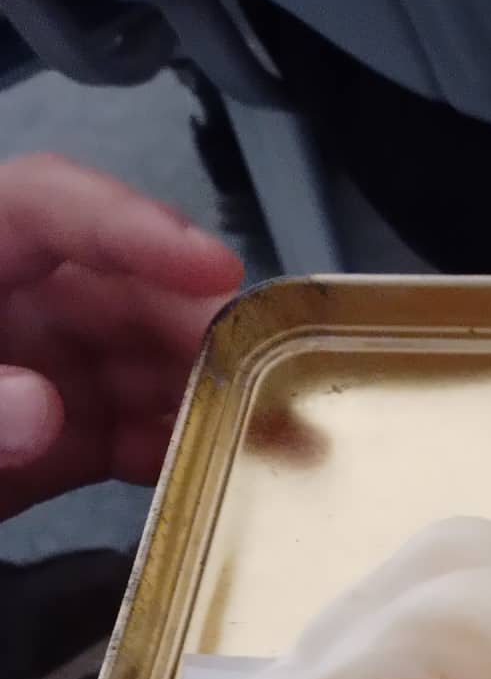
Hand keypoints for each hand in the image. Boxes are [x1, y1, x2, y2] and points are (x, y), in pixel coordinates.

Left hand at [0, 154, 241, 519]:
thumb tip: (42, 407)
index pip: (46, 208)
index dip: (133, 227)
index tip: (211, 265)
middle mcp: (1, 308)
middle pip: (111, 290)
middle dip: (192, 325)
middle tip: (270, 367)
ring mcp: (25, 378)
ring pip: (132, 367)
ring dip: (201, 396)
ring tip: (274, 430)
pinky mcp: (42, 449)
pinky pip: (121, 436)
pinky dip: (170, 452)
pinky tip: (214, 470)